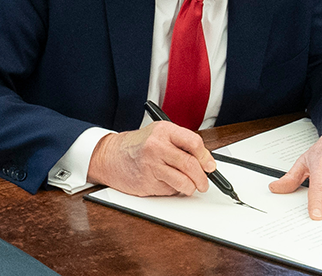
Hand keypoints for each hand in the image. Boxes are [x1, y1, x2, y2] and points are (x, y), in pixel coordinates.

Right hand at [88, 122, 214, 197]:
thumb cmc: (139, 146)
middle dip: (202, 179)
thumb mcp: (159, 135)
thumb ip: (181, 144)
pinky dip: (174, 190)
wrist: (111, 156)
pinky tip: (166, 182)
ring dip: (190, 188)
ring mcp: (151, 164)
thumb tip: (206, 162)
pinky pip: (171, 190)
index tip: (210, 166)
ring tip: (188, 186)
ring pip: (184, 182)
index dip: (206, 157)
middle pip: (191, 165)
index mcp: (163, 130)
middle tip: (204, 183)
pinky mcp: (147, 182)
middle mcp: (157, 146)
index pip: (194, 142)